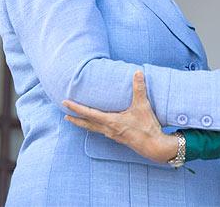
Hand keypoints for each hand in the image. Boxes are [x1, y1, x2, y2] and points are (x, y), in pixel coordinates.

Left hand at [62, 71, 177, 162]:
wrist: (154, 146)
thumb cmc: (147, 127)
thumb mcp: (143, 106)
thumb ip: (139, 89)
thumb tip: (138, 72)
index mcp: (111, 121)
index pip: (89, 113)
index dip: (76, 108)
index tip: (65, 103)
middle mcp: (108, 129)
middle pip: (87, 124)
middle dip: (76, 119)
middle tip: (65, 115)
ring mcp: (113, 135)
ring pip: (94, 129)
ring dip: (84, 124)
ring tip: (78, 119)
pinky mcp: (118, 138)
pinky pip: (102, 131)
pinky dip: (95, 127)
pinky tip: (98, 125)